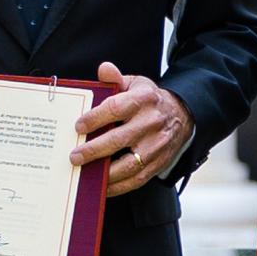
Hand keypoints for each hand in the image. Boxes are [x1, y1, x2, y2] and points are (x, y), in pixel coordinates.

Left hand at [76, 62, 191, 196]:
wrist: (181, 116)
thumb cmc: (150, 100)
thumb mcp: (136, 84)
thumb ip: (116, 79)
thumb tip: (103, 69)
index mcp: (144, 99)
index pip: (116, 108)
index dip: (95, 118)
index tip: (78, 126)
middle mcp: (152, 123)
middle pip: (119, 139)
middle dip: (94, 150)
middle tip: (74, 156)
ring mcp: (157, 145)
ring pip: (129, 164)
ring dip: (105, 172)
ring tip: (85, 172)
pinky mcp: (159, 163)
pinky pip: (137, 179)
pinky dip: (118, 186)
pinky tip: (102, 185)